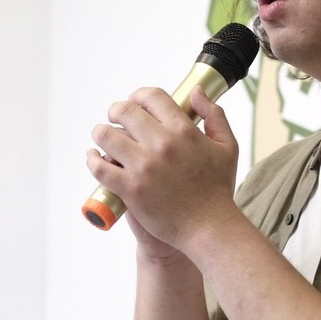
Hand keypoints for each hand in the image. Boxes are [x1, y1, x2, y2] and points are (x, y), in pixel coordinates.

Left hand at [86, 86, 239, 251]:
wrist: (209, 227)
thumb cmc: (218, 189)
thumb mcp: (227, 147)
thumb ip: (214, 115)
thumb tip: (196, 92)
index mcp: (184, 131)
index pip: (152, 97)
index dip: (139, 95)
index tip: (135, 102)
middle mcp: (162, 144)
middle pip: (125, 112)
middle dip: (116, 110)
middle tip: (115, 117)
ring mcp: (144, 167)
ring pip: (106, 136)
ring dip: (101, 132)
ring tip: (102, 136)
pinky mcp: (131, 189)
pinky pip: (100, 168)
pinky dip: (92, 160)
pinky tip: (94, 157)